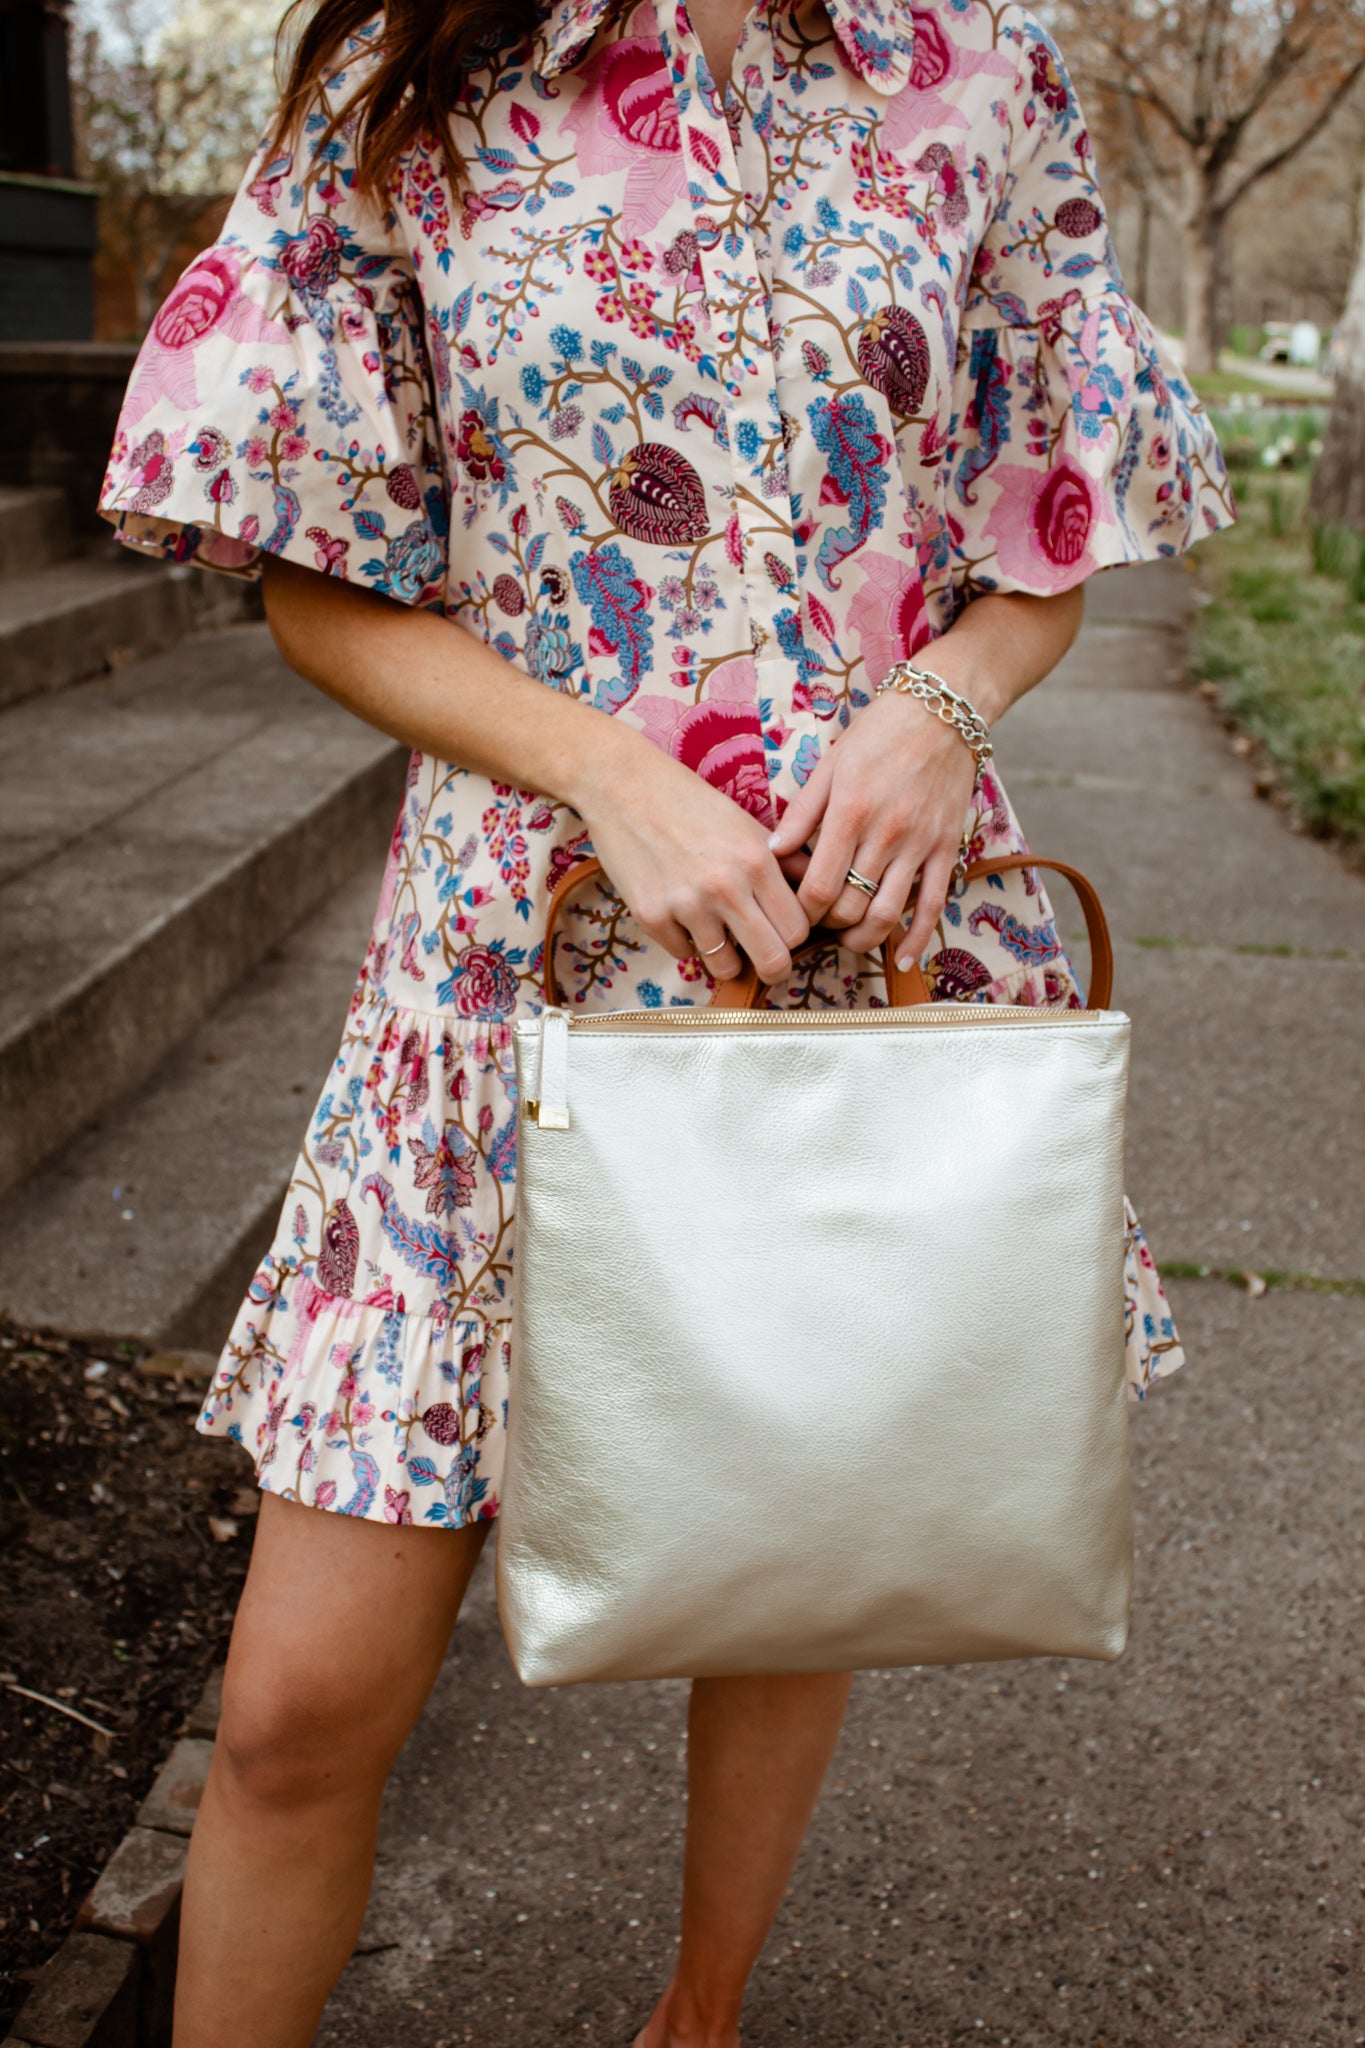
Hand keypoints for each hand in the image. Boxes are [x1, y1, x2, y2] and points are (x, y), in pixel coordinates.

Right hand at [575, 736, 809, 983]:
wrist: (625, 787)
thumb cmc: (692, 804)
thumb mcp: (748, 825)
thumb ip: (787, 863)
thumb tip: (820, 896)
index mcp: (756, 861)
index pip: (798, 929)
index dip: (795, 936)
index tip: (784, 933)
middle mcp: (725, 886)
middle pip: (772, 960)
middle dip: (773, 968)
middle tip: (766, 961)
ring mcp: (685, 904)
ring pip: (725, 967)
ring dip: (727, 957)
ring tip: (721, 934)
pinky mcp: (651, 916)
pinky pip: (684, 954)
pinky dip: (687, 942)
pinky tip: (683, 916)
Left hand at [767, 689, 977, 971]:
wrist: (942, 711)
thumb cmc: (879, 733)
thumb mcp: (829, 765)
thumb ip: (801, 814)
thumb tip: (771, 854)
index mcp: (850, 813)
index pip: (820, 887)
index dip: (803, 912)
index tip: (795, 914)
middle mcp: (885, 834)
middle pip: (850, 907)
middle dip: (829, 926)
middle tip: (818, 926)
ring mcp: (919, 845)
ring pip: (888, 914)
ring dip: (864, 939)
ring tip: (848, 941)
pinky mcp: (946, 848)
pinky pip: (933, 904)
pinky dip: (918, 938)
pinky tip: (904, 960)